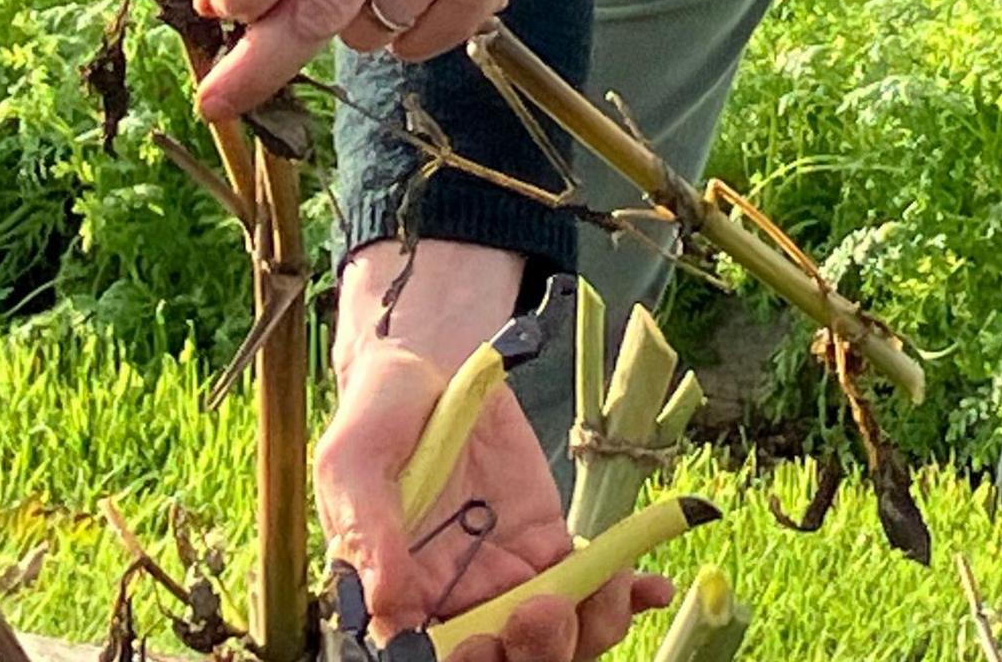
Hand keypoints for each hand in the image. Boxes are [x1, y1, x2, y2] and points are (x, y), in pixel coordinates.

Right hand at [320, 241, 668, 660]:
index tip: (485, 640)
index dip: (465, 660)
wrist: (429, 369)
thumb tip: (390, 605)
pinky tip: (648, 587)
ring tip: (605, 586)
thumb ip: (369, 531)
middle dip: (535, 651)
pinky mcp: (547, 542)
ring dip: (589, 625)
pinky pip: (589, 579)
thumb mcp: (353, 462)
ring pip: (557, 633)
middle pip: (506, 655)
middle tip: (546, 610)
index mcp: (402, 595)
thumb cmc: (377, 419)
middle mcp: (458, 599)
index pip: (433, 655)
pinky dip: (624, 591)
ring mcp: (508, 575)